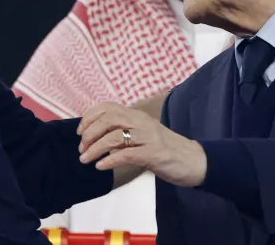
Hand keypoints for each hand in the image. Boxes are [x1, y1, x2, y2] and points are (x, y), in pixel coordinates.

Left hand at [77, 102, 206, 186]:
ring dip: (95, 148)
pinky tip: (100, 167)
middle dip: (89, 134)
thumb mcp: (143, 135)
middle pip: (108, 119)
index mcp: (138, 115)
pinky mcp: (154, 153)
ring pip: (114, 136)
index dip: (89, 117)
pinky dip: (110, 160)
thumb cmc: (166, 150)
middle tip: (81, 149)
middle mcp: (142, 122)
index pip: (108, 107)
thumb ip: (125, 132)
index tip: (80, 132)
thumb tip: (97, 137)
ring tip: (85, 160)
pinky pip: (126, 154)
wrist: (195, 160)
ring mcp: (148, 137)